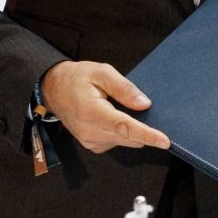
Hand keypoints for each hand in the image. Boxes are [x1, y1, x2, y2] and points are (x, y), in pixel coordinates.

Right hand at [39, 60, 171, 154]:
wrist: (53, 90)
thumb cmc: (76, 78)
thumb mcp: (102, 72)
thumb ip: (124, 88)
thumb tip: (144, 104)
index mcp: (92, 111)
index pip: (124, 127)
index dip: (147, 135)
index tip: (164, 141)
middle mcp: (90, 131)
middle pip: (128, 137)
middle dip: (142, 127)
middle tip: (139, 106)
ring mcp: (90, 141)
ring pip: (125, 141)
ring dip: (131, 129)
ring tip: (117, 107)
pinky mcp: (92, 145)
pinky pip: (117, 142)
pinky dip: (122, 132)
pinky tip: (112, 117)